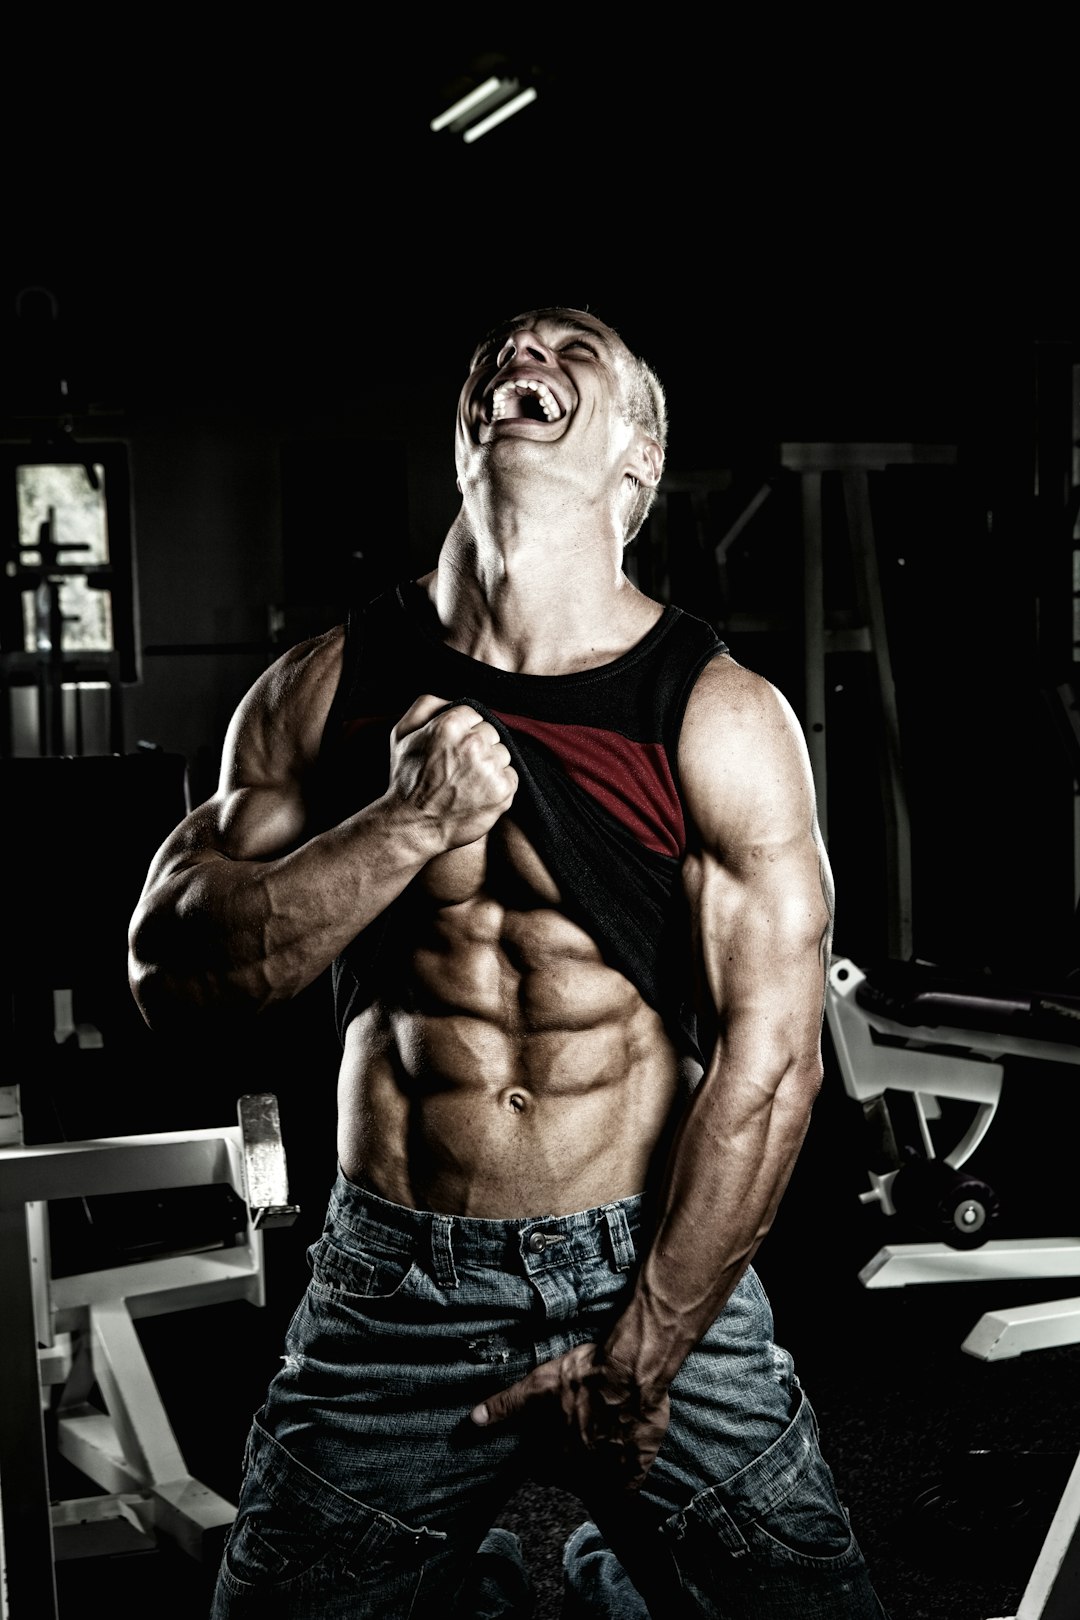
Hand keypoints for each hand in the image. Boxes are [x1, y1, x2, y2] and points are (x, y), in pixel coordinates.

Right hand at [388, 695, 517, 853]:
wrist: (413, 825)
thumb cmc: (406, 780)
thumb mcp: (401, 734)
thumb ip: (425, 706)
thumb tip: (449, 699)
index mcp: (450, 724)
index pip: (474, 714)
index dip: (463, 731)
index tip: (452, 749)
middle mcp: (473, 743)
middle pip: (491, 732)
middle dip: (478, 747)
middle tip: (458, 767)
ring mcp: (490, 767)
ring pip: (503, 753)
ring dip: (489, 765)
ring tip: (467, 781)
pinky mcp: (503, 790)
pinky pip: (511, 776)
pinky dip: (498, 784)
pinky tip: (477, 793)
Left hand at [470, 1342, 669, 1494]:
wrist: (630, 1371)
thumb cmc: (583, 1375)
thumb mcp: (538, 1385)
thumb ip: (507, 1405)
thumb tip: (473, 1420)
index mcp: (553, 1457)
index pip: (542, 1470)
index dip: (547, 1454)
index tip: (557, 1438)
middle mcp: (580, 1474)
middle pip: (570, 1478)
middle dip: (573, 1463)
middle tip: (582, 1435)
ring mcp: (609, 1475)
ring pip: (598, 1484)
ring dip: (598, 1470)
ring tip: (603, 1442)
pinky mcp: (636, 1471)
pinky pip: (627, 1487)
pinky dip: (625, 1477)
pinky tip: (623, 1453)